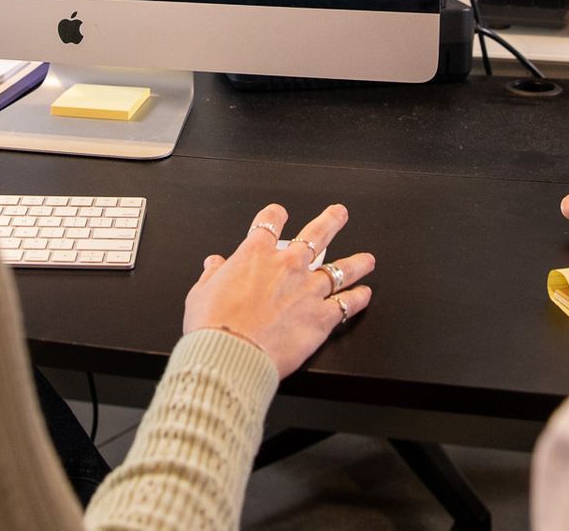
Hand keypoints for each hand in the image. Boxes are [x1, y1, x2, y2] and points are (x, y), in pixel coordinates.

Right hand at [184, 202, 374, 377]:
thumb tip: (214, 264)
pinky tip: (364, 295)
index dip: (275, 214)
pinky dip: (358, 299)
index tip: (279, 214)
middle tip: (339, 214)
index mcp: (255, 254)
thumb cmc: (213, 326)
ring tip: (367, 260)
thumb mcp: (201, 293)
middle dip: (331, 221)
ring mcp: (308, 290)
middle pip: (316, 234)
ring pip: (340, 269)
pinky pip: (346, 304)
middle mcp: (287, 266)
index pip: (270, 221)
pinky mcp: (320, 318)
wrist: (231, 354)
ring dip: (356, 263)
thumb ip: (212, 275)